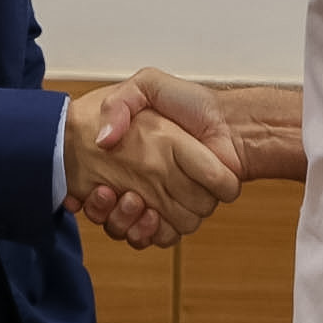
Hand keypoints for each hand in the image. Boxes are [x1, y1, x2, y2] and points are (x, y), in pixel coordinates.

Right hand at [62, 79, 241, 249]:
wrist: (231, 122)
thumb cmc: (192, 102)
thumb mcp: (148, 85)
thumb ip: (120, 103)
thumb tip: (104, 139)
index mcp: (134, 159)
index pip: (96, 191)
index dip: (91, 196)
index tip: (93, 186)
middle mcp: (146, 183)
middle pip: (113, 214)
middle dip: (108, 209)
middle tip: (110, 193)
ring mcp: (164, 201)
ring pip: (133, 229)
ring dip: (127, 221)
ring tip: (130, 200)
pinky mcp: (183, 214)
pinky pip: (161, 237)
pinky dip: (151, 233)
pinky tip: (148, 216)